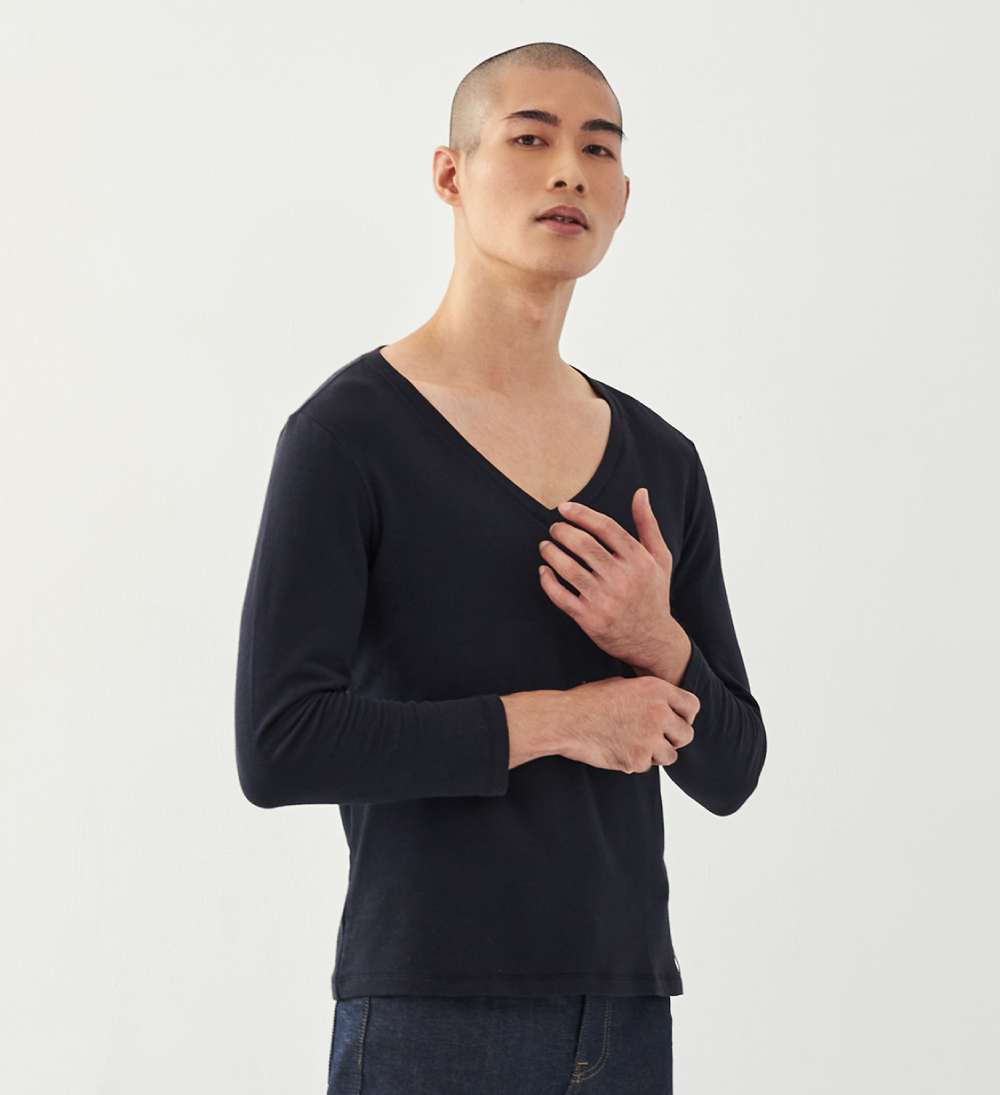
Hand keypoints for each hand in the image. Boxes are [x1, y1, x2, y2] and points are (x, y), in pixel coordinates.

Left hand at [538, 488, 689, 680]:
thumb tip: (641, 492)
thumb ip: (648, 524)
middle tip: (554, 528)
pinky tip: (544, 570)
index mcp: (639, 560)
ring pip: (569, 569)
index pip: (606, 528)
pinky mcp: (590, 619)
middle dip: (562, 531)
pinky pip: (561, 596)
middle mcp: (623, 579)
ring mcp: (606, 600)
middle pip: (584, 545)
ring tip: (545, 545)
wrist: (654, 641)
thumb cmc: (654, 594)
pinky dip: (548, 581)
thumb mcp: (660, 558)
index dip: (582, 514)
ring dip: (551, 553)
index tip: (564, 508)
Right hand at [560, 675, 698, 772]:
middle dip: (673, 739)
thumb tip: (663, 707)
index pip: (692, 706)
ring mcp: (650, 738)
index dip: (685, 716)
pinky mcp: (638, 759)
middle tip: (656, 739)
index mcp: (657, 690)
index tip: (676, 722)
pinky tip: (618, 750)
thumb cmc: (588, 701)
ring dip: (656, 754)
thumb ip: (649, 696)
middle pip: (686, 734)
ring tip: (635, 745)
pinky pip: (647, 766)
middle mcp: (659, 713)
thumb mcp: (623, 685)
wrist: (567, 720)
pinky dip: (636, 762)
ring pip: (670, 755)